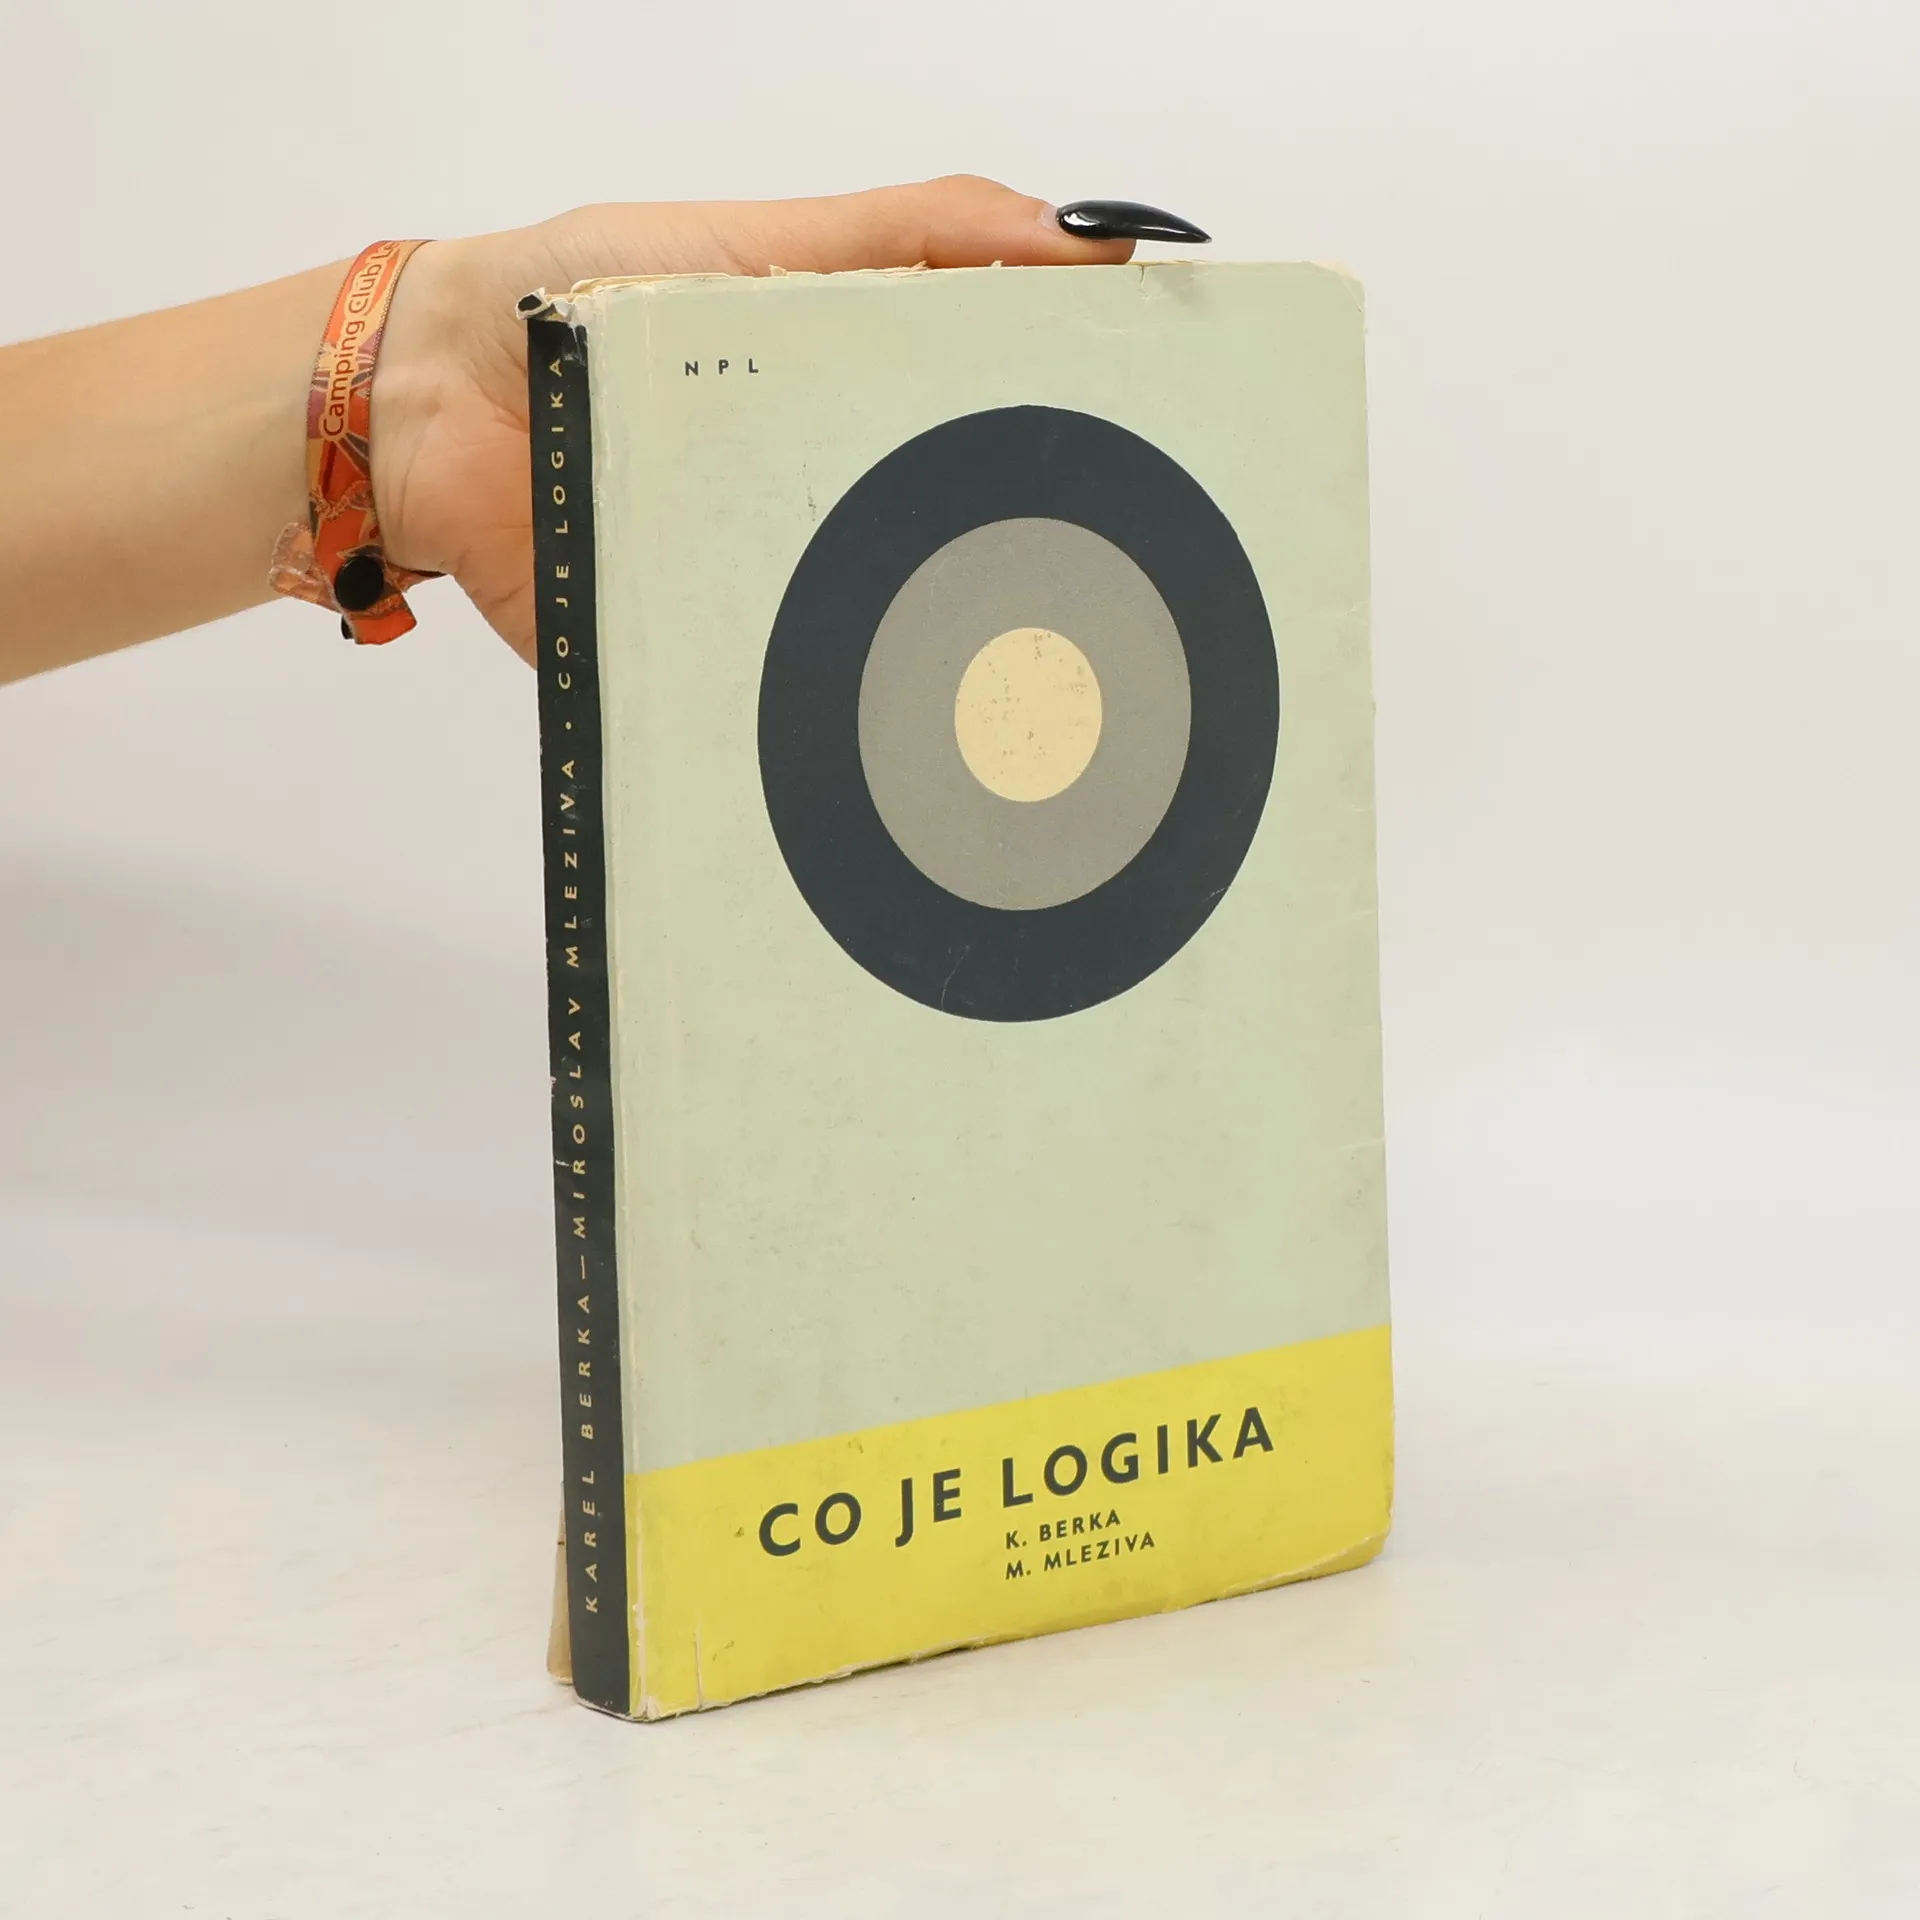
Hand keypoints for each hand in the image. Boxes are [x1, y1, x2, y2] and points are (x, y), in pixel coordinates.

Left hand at [371, 177, 1133, 661]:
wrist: (423, 406)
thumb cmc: (571, 301)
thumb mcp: (761, 241)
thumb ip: (912, 237)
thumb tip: (1076, 240)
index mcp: (851, 397)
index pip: (992, 425)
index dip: (1081, 443)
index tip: (1168, 452)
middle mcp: (822, 498)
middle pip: (956, 544)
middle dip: (1032, 571)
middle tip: (1122, 582)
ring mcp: (770, 582)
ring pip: (885, 637)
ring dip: (946, 654)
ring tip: (1038, 673)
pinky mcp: (710, 652)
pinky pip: (784, 698)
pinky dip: (833, 720)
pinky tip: (903, 727)